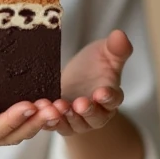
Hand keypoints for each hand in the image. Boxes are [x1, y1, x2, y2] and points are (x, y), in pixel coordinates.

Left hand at [0, 29, 133, 151]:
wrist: (75, 80)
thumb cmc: (94, 66)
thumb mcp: (105, 54)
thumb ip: (115, 48)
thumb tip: (120, 35)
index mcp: (110, 97)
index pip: (113, 99)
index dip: (108, 97)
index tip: (102, 92)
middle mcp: (96, 114)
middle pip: (95, 117)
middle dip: (87, 111)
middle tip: (79, 104)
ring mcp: (77, 121)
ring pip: (73, 123)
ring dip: (65, 117)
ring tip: (57, 106)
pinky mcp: (58, 122)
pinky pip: (52, 124)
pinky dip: (47, 119)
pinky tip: (39, 109)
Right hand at [0, 72, 56, 154]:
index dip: (13, 119)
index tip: (30, 104)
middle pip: (12, 135)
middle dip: (35, 122)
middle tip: (54, 106)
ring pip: (20, 132)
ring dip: (40, 121)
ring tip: (58, 105)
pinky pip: (20, 125)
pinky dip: (36, 117)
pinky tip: (51, 105)